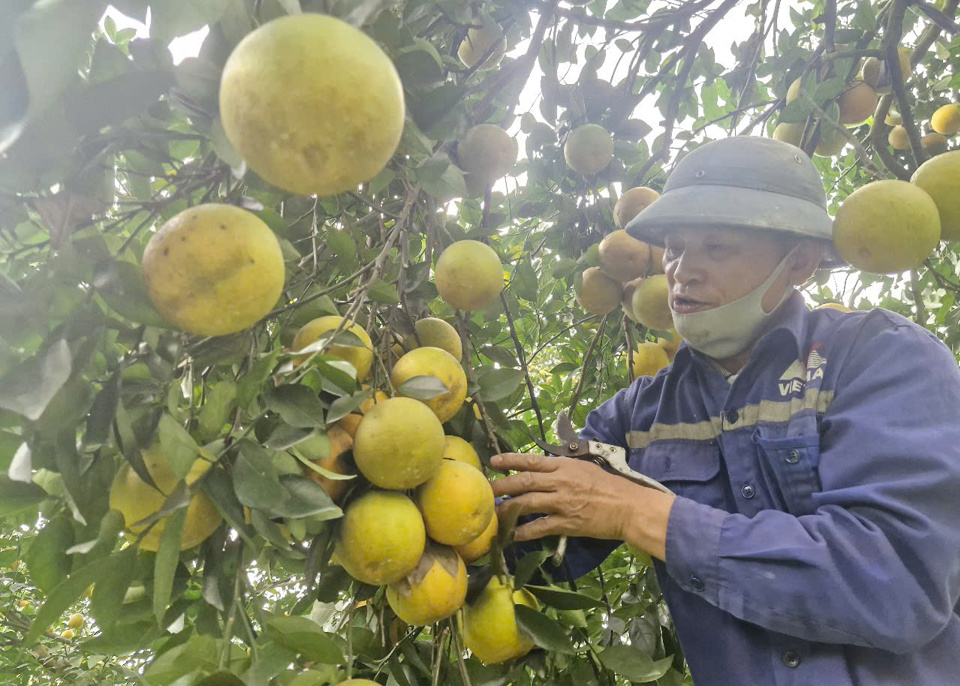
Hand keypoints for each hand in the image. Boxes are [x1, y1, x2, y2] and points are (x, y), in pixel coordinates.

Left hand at [490, 452, 675, 559]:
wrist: (628, 506)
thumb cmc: (608, 486)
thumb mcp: (584, 468)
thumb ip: (562, 468)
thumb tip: (542, 469)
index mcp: (564, 466)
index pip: (531, 461)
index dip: (510, 460)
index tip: (494, 462)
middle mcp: (560, 482)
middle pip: (524, 482)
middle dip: (502, 485)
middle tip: (488, 489)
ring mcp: (562, 503)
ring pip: (527, 503)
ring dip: (508, 508)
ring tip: (495, 512)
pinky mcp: (567, 523)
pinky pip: (539, 527)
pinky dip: (524, 531)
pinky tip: (513, 535)